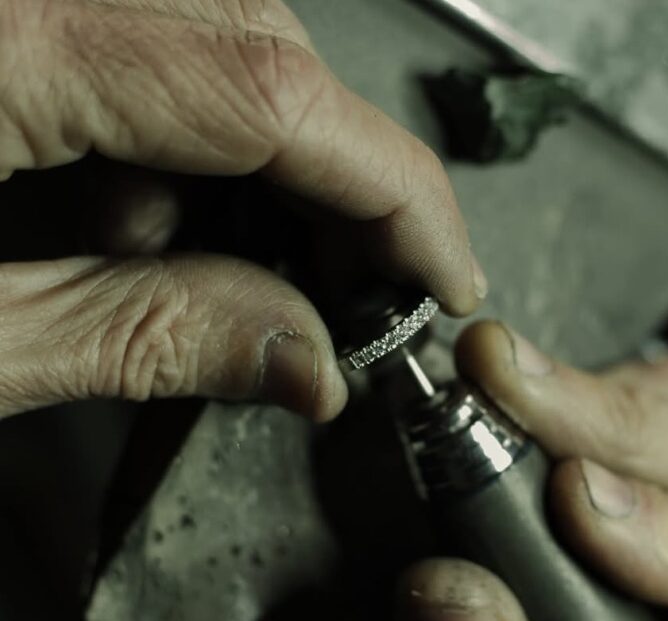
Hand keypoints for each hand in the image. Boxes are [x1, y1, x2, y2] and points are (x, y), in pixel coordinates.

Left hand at [0, 0, 484, 419]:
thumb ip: (139, 340)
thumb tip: (303, 360)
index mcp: (3, 48)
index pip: (272, 93)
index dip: (393, 191)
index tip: (443, 273)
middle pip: (263, 50)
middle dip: (338, 186)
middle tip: (348, 291)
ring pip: (219, 41)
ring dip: (252, 170)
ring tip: (206, 272)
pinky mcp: (20, 23)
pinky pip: (147, 43)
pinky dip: (180, 143)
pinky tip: (132, 221)